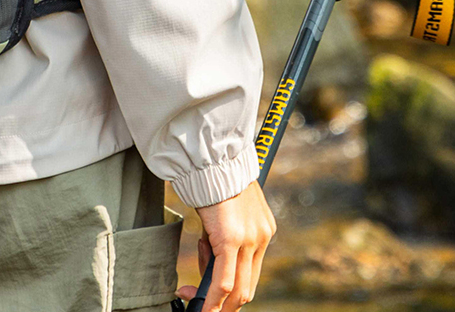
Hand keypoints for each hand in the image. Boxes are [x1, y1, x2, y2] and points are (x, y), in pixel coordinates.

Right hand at [176, 181, 274, 310]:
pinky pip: (223, 281)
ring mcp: (249, 240)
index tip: (212, 294)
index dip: (231, 291)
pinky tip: (202, 306)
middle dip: (224, 303)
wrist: (211, 157)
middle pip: (247, 287)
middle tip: (202, 305)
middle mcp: (261, 237)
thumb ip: (225, 230)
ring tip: (192, 290)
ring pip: (237, 289)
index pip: (249, 272)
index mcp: (262, 230)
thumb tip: (210, 252)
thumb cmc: (214, 176)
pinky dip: (212, 298)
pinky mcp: (231, 240)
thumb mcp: (226, 207)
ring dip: (215, 301)